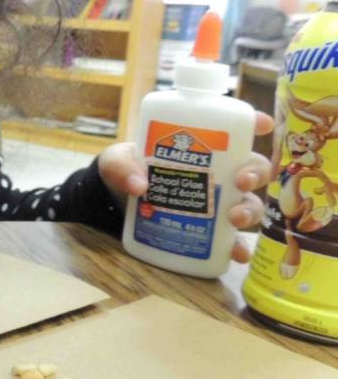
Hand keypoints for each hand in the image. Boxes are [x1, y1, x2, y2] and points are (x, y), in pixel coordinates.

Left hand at [98, 111, 274, 262]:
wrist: (115, 203)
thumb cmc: (126, 170)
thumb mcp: (117, 161)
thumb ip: (121, 166)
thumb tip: (138, 185)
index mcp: (202, 146)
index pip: (235, 129)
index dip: (255, 123)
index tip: (263, 124)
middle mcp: (218, 172)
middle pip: (253, 168)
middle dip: (255, 172)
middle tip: (240, 181)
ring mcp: (217, 202)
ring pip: (249, 203)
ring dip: (249, 210)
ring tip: (234, 218)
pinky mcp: (210, 229)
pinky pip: (232, 239)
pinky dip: (238, 247)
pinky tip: (238, 254)